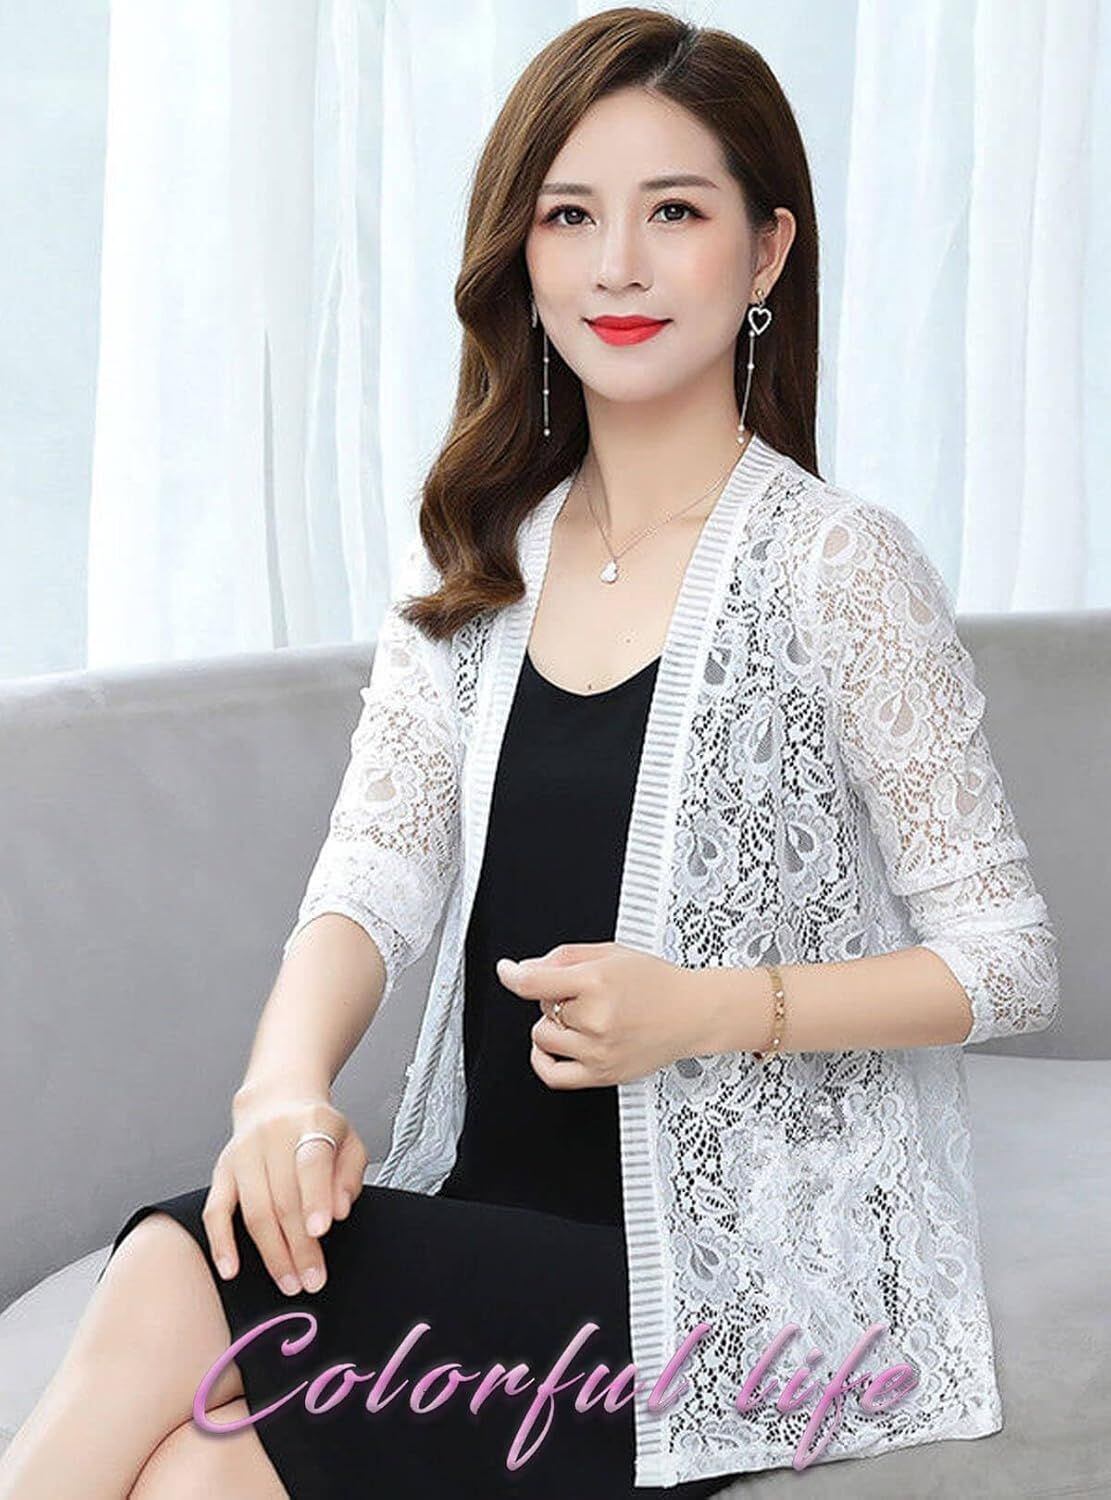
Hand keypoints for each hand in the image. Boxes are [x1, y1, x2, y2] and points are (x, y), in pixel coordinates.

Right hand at [202, 1083, 368, 1297]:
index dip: (316, 1197)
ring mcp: (243, 1153)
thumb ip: (349, 1175)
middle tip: (313, 1279)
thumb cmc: (319, 1130)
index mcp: (311, 1122)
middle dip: (300, 1245)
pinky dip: (221, 1243)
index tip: (321, 1231)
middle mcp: (272, 1135)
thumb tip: (338, 1211)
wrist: (277, 1101)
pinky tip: (232, 1270)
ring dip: (272, 1253)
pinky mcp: (221, 1171)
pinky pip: (216, 1211)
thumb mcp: (349, 1141)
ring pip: (254, 1210)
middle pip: (283, 1196)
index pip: (312, 1161)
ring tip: (289, 1282)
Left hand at [495, 941, 703, 1087]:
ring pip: (544, 1037)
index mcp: (597, 982)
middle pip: (542, 1007)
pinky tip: (552, 1045)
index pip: (533, 983)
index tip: (506, 970)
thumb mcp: (610, 952)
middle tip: (583, 992)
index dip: (511, 974)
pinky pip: (553, 1075)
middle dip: (554, 996)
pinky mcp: (603, 1074)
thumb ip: (563, 957)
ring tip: (580, 1016)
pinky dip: (542, 1059)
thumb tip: (525, 969)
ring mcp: (599, 1050)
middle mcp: (596, 1018)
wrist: (694, 1013)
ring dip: (553, 1024)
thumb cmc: (656, 982)